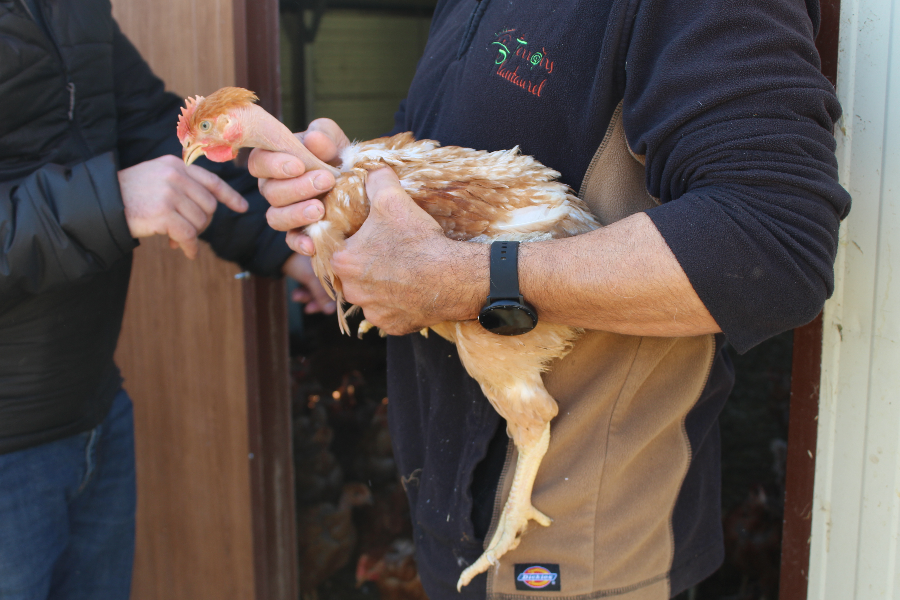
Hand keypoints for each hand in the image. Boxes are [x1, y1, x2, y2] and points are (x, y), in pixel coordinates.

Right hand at [118, 155, 247, 258]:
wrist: (99, 203)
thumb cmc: (128, 195)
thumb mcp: (156, 179)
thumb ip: (182, 187)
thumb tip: (208, 212)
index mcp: (175, 165)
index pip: (211, 181)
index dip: (229, 196)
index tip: (243, 207)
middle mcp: (175, 176)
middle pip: (209, 207)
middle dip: (202, 224)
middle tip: (187, 233)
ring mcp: (169, 193)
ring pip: (200, 222)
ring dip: (192, 236)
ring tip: (175, 239)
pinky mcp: (162, 213)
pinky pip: (188, 235)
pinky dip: (190, 247)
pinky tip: (185, 251)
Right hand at [248, 118, 350, 254]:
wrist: (360, 184)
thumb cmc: (339, 156)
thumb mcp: (335, 141)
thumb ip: (325, 135)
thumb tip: (313, 139)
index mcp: (274, 161)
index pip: (259, 162)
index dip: (274, 165)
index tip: (299, 165)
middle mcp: (273, 188)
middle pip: (270, 192)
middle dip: (297, 187)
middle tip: (326, 181)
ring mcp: (284, 212)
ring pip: (275, 218)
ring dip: (296, 214)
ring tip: (320, 209)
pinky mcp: (298, 233)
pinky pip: (291, 242)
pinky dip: (300, 243)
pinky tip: (312, 244)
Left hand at [281, 253, 335, 313]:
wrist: (275, 249)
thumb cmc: (296, 260)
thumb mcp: (310, 278)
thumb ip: (321, 294)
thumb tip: (330, 311)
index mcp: (334, 264)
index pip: (340, 286)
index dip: (334, 299)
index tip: (325, 309)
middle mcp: (329, 266)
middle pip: (330, 289)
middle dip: (318, 300)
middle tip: (309, 308)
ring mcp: (320, 269)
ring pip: (319, 288)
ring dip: (309, 296)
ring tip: (297, 298)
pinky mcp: (310, 272)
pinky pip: (312, 285)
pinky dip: (305, 292)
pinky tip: (296, 296)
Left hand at [331, 168, 486, 334]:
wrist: (453, 277)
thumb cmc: (419, 240)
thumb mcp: (394, 199)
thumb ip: (376, 180)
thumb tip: (370, 168)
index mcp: (343, 262)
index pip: (337, 249)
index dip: (353, 240)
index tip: (371, 237)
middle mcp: (352, 291)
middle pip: (352, 275)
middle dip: (366, 264)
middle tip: (388, 252)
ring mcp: (373, 312)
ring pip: (370, 296)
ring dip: (381, 286)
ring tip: (402, 271)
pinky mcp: (393, 326)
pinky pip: (389, 314)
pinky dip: (398, 304)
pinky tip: (412, 290)